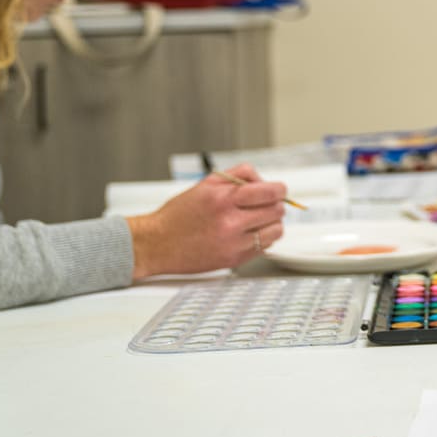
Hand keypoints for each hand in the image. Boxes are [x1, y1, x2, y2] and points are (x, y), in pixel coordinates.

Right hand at [126, 163, 288, 277]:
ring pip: (276, 231)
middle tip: (264, 205)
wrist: (156, 244)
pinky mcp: (234, 260)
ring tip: (257, 220)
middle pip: (277, 211)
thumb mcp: (207, 184)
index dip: (279, 190)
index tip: (278, 190)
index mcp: (223, 200)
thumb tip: (264, 180)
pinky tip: (248, 233)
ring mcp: (234, 244)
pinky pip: (264, 247)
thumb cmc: (179, 214)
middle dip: (275, 205)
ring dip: (271, 223)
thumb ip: (239, 175)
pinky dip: (262, 239)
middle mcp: (230, 223)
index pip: (270, 192)